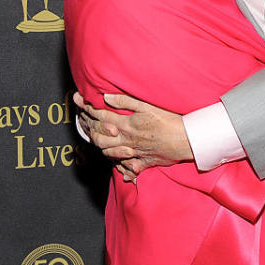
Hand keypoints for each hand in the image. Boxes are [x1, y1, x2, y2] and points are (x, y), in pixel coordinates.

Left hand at [73, 92, 192, 172]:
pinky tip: (118, 164)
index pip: (101, 116)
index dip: (87, 107)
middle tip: (83, 120)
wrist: (186, 140)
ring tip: (96, 137)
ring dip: (101, 145)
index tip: (77, 99)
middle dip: (88, 128)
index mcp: (127, 125)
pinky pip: (127, 168)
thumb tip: (106, 97)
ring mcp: (134, 153)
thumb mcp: (147, 106)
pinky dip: (121, 167)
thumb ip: (125, 102)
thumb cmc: (169, 120)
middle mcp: (127, 140)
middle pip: (99, 137)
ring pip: (109, 152)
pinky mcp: (143, 162)